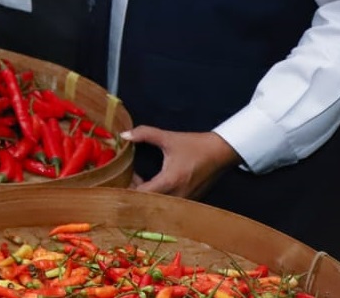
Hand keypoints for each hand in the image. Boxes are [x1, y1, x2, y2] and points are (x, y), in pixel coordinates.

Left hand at [123, 126, 240, 199]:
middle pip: (149, 203)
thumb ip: (144, 134)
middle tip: (127, 180)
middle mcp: (178, 195)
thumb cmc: (195, 145)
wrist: (222, 152)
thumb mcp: (168, 138)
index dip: (128, 190)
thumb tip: (124, 135)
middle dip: (135, 193)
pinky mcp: (191, 200)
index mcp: (170, 181)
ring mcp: (186, 200)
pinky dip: (159, 197)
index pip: (143, 194)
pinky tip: (153, 184)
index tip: (118, 181)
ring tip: (139, 181)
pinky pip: (169, 204)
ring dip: (147, 196)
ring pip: (159, 205)